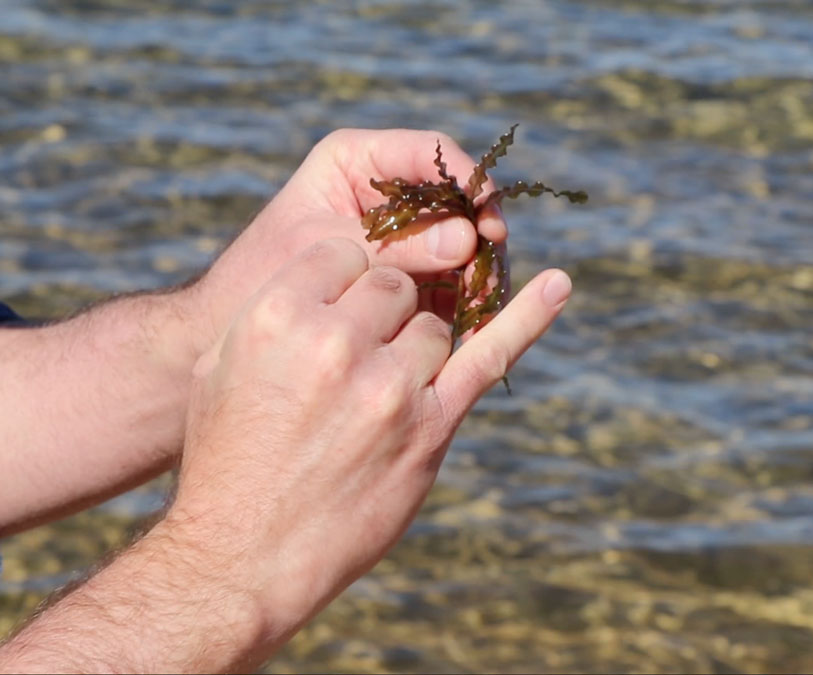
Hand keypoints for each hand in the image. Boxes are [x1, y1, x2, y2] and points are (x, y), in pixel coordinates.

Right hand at [166, 238, 569, 656]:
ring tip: (372, 401)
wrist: (242, 556)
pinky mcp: (430, 429)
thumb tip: (338, 274)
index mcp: (277, 315)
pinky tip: (557, 286)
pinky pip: (489, 356)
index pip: (343, 256)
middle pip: (394, 286)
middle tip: (355, 360)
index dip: (344, 283)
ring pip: (433, 327)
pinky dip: (529, 318)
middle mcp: (336, 343)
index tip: (339, 311)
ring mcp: (389, 387)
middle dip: (380, 314)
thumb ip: (279, 309)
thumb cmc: (227, 456)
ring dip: (413, 352)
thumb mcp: (221, 366)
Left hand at [185, 129, 506, 357]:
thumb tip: (466, 239)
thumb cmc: (264, 273)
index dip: (467, 180)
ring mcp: (401, 236)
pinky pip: (449, 278)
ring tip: (483, 301)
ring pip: (460, 242)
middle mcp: (386, 193)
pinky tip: (473, 318)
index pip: (429, 153)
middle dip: (479, 232)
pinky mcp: (408, 276)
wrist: (229, 326)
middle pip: (455, 199)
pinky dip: (463, 296)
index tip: (487, 213)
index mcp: (357, 161)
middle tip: (492, 268)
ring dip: (477, 269)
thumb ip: (397, 244)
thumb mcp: (331, 249)